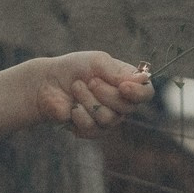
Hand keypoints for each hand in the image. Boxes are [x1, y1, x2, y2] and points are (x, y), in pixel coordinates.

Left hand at [32, 50, 151, 137]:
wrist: (47, 83)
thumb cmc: (74, 68)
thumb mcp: (97, 62)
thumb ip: (118, 72)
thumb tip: (141, 81)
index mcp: (128, 83)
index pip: (146, 93)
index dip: (138, 92)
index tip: (123, 86)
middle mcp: (122, 103)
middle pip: (128, 107)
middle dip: (105, 93)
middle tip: (89, 81)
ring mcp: (108, 119)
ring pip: (109, 118)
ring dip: (89, 101)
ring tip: (76, 89)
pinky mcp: (92, 131)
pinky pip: (93, 128)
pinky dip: (79, 114)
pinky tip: (72, 107)